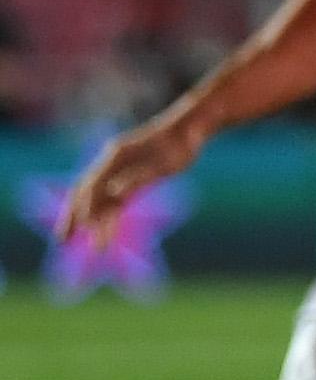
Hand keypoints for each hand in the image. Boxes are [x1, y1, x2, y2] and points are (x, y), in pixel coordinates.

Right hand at [56, 114, 201, 246]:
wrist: (189, 132)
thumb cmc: (180, 145)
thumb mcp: (164, 163)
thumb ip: (139, 177)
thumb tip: (114, 192)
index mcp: (115, 155)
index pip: (92, 183)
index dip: (85, 204)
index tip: (83, 225)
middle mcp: (112, 163)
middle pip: (84, 192)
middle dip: (73, 216)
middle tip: (62, 239)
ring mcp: (120, 172)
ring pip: (99, 200)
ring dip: (92, 223)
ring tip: (94, 246)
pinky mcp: (132, 180)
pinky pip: (114, 201)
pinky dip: (107, 217)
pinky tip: (102, 233)